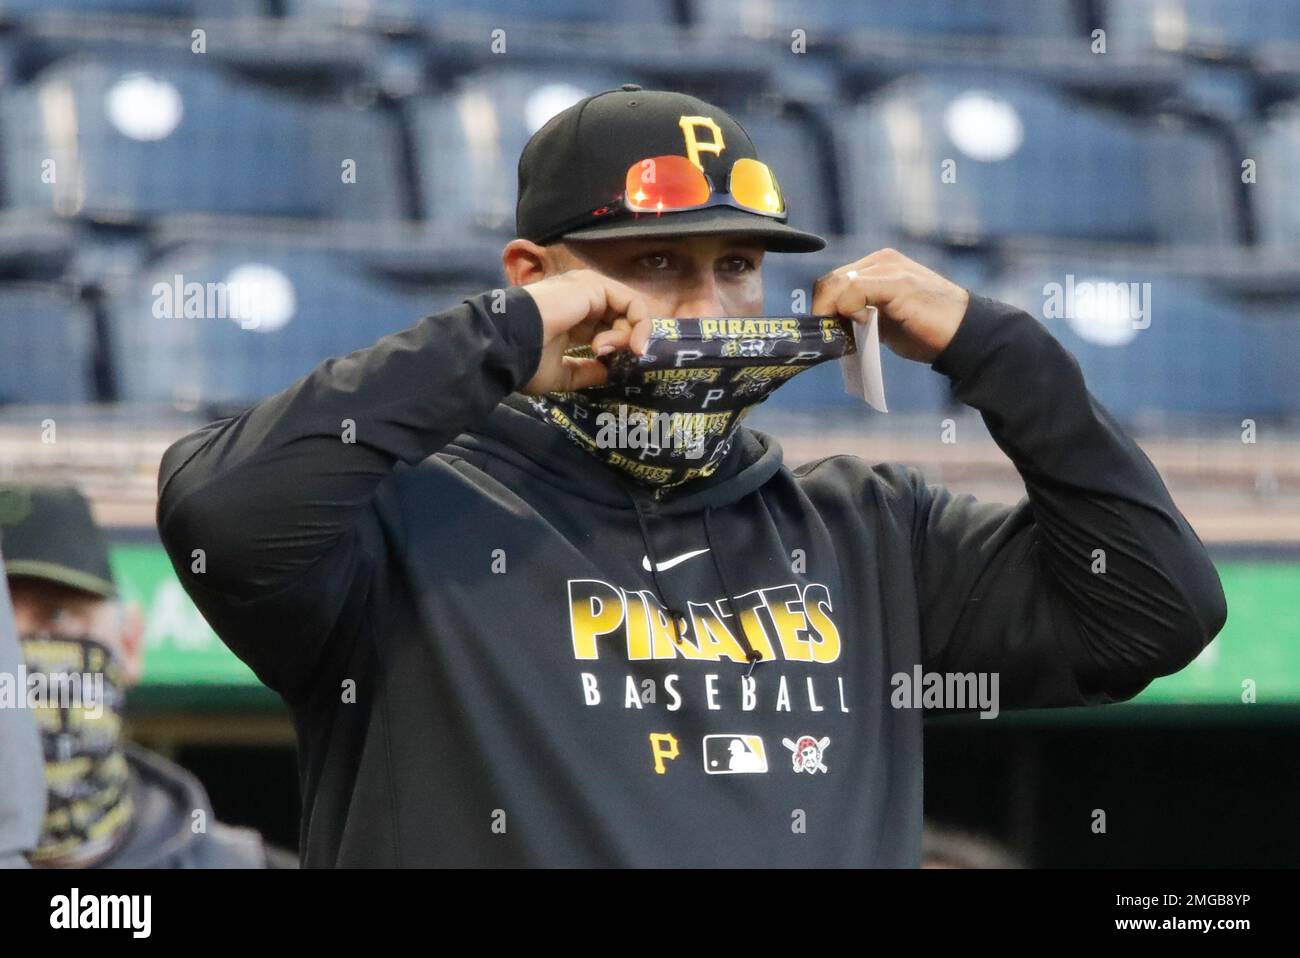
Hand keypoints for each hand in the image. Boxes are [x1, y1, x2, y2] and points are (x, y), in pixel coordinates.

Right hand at [519, 268, 653, 394]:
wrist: (508, 344)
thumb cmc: (526, 359)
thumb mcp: (559, 373)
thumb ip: (585, 372)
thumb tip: (607, 374)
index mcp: (572, 316)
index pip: (608, 328)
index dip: (618, 349)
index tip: (616, 369)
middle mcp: (582, 298)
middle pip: (622, 318)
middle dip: (626, 343)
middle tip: (613, 360)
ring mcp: (588, 288)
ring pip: (629, 309)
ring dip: (628, 335)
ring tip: (604, 351)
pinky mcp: (595, 285)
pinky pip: (632, 302)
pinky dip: (637, 324)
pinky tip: (621, 343)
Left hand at [811, 248, 969, 363]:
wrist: (964, 334)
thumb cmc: (927, 331)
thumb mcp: (884, 321)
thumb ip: (859, 315)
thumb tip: (833, 325)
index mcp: (877, 267)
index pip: (834, 282)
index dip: (825, 308)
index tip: (830, 333)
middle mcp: (881, 261)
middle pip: (830, 281)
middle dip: (824, 311)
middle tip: (833, 337)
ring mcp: (889, 268)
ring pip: (837, 284)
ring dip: (833, 312)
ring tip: (849, 332)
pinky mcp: (896, 281)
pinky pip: (853, 291)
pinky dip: (850, 310)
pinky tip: (865, 322)